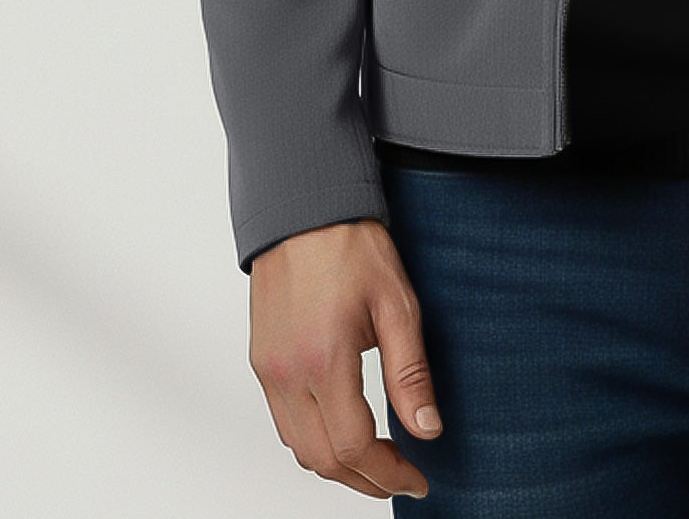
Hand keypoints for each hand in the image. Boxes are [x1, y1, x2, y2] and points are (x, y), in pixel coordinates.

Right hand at [249, 217, 440, 499]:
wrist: (304, 207)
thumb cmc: (351, 245)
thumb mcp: (397, 304)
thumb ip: (410, 374)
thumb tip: (427, 429)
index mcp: (324, 360)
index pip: (354, 447)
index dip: (389, 473)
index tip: (417, 478)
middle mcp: (288, 374)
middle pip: (323, 460)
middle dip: (365, 480)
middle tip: (402, 476)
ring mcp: (268, 370)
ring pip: (299, 447)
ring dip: (337, 463)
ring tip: (378, 458)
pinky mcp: (261, 361)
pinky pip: (284, 421)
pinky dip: (313, 439)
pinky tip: (342, 428)